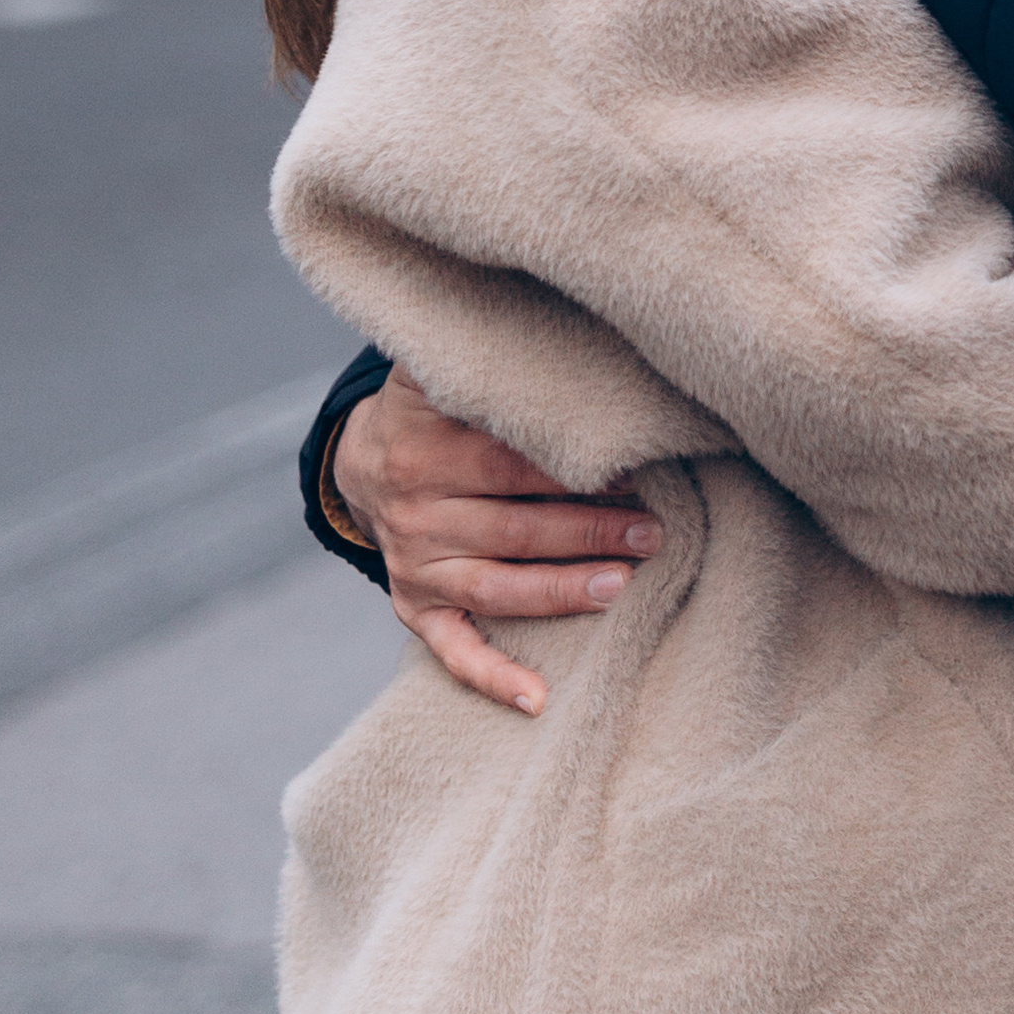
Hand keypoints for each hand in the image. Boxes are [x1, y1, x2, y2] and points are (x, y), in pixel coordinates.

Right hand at [332, 362, 661, 715]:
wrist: (359, 459)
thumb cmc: (433, 406)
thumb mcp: (439, 367)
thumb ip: (482, 351)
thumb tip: (546, 314)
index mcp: (426, 445)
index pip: (508, 462)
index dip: (569, 470)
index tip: (629, 472)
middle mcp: (417, 508)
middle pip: (513, 525)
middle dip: (588, 529)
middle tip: (654, 530)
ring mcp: (414, 563)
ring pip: (496, 586)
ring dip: (562, 590)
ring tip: (623, 584)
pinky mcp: (413, 606)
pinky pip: (451, 650)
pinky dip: (492, 677)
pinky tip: (537, 699)